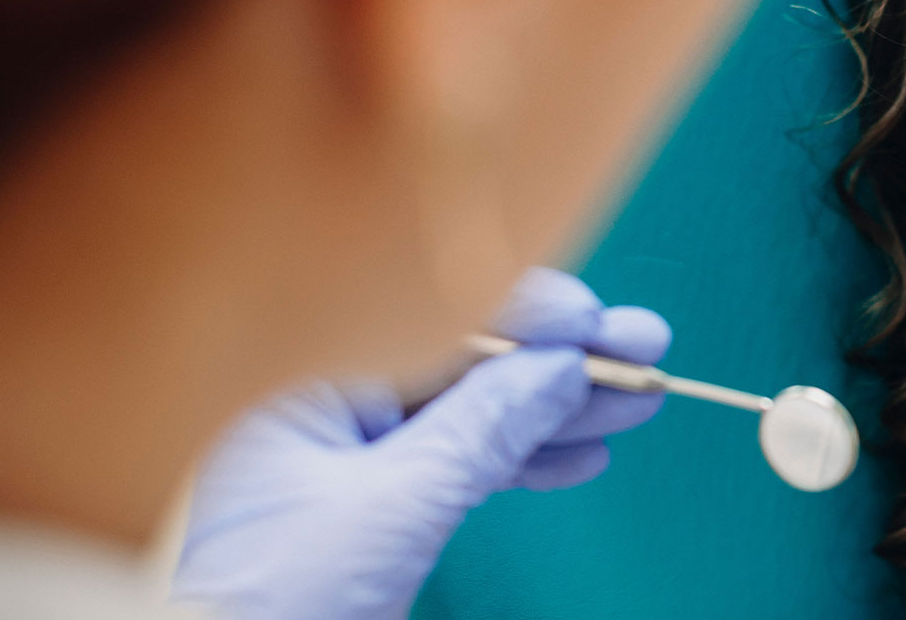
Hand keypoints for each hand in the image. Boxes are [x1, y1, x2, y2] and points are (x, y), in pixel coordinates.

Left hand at [171, 267, 668, 619]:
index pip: (430, 315)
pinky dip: (522, 458)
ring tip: (635, 402)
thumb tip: (559, 369)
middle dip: (561, 361)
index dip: (527, 314)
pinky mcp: (366, 504)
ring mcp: (344, 454)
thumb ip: (482, 429)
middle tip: (644, 350)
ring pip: (472, 413)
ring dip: (559, 410)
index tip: (598, 325)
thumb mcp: (391, 507)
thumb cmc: (261, 604)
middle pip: (465, 360)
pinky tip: (580, 453)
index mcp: (298, 375)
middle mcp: (320, 401)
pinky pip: (457, 462)